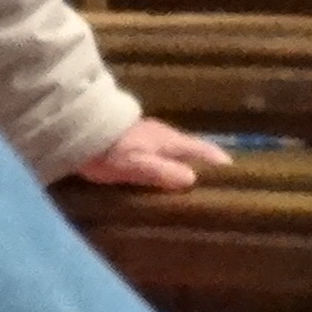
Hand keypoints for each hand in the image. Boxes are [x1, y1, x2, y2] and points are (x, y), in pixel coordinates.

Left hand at [72, 117, 235, 193]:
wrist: (76, 130)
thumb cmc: (108, 151)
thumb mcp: (136, 165)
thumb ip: (162, 171)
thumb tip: (193, 179)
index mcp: (169, 141)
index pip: (202, 150)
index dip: (218, 162)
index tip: (235, 174)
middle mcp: (163, 136)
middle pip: (191, 149)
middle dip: (206, 163)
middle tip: (218, 181)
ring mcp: (148, 136)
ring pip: (175, 150)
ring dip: (187, 162)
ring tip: (195, 181)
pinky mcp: (133, 140)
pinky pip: (160, 152)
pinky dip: (169, 162)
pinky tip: (164, 173)